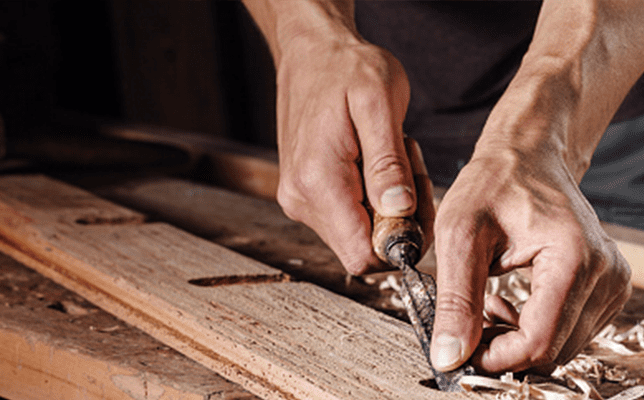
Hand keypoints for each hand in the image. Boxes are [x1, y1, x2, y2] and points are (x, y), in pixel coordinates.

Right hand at [275, 32, 433, 274]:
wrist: (310, 53)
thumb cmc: (346, 68)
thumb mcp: (379, 102)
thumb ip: (388, 162)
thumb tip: (400, 212)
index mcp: (318, 181)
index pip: (363, 255)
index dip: (401, 243)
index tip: (419, 204)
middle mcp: (301, 199)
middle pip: (363, 249)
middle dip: (400, 221)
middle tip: (413, 169)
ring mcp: (298, 199)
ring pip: (357, 234)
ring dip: (387, 208)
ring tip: (394, 156)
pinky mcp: (303, 194)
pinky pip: (346, 217)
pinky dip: (371, 199)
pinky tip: (376, 162)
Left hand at [430, 144, 631, 372]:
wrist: (526, 157)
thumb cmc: (492, 185)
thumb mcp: (459, 235)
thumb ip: (456, 300)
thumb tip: (449, 357)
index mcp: (573, 258)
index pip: (538, 341)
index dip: (494, 357)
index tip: (460, 349)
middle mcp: (605, 274)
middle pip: (552, 351)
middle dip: (502, 348)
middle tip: (466, 320)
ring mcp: (611, 283)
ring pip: (560, 347)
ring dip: (515, 339)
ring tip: (483, 304)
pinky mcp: (605, 288)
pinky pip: (568, 332)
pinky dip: (532, 329)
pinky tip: (504, 302)